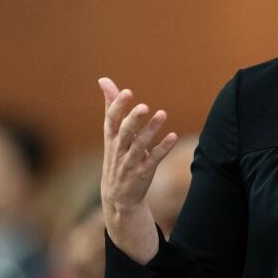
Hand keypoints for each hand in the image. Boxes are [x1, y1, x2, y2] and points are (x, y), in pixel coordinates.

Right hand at [99, 77, 177, 213]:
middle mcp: (119, 150)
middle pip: (124, 133)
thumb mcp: (111, 133)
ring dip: (151, 130)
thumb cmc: (116, 156)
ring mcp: (130, 163)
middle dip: (133, 119)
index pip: (111, 120)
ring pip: (140, 146)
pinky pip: (154, 159)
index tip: (127, 92)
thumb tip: (104, 80)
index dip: (118, 106)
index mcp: (110, 138)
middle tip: (144, 106)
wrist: (117, 197)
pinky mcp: (143, 173)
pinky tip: (173, 136)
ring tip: (162, 114)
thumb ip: (111, 106)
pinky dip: (163, 148)